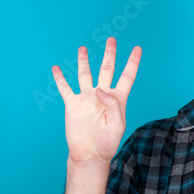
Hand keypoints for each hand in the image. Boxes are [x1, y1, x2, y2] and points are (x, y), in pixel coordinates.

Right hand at [53, 37, 141, 163]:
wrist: (89, 154)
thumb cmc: (107, 142)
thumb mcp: (116, 124)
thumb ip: (112, 105)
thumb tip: (99, 89)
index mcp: (117, 98)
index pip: (127, 76)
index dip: (133, 62)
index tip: (137, 48)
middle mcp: (102, 94)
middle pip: (107, 68)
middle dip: (109, 54)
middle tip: (111, 39)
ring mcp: (87, 98)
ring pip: (85, 73)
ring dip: (84, 61)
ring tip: (83, 48)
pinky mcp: (72, 104)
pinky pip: (65, 88)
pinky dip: (60, 78)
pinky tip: (56, 68)